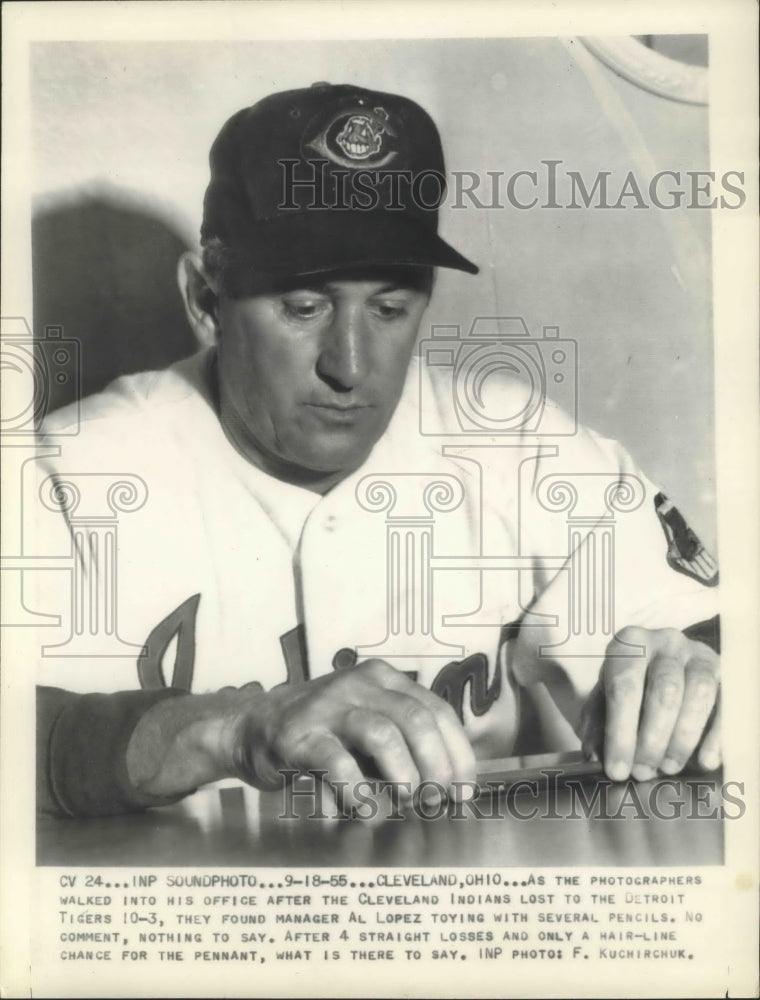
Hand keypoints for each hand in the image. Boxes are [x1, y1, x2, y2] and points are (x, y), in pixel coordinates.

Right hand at [223, 658, 476, 809]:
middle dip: (437, 765)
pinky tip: (364, 807)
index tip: (465, 791)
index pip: (437, 710)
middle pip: (416, 719)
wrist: (251, 727)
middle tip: (438, 799)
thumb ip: (403, 744)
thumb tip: (449, 787)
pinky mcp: (299, 735)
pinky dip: (358, 790)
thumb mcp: (366, 726)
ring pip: (383, 733)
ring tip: (408, 799)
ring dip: (405, 772)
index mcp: (383, 679)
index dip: (458, 753)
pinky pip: (338, 762)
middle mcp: (359, 684)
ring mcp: (328, 706)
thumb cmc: (321, 734)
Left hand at [579, 626, 719, 781]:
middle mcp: (665, 643)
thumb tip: (594, 758)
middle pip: (665, 691)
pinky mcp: (723, 672)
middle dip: (653, 739)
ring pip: (699, 694)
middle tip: (643, 773)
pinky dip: (716, 736)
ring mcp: (698, 655)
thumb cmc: (629, 685)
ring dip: (683, 738)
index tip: (617, 770)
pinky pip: (727, 703)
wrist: (665, 660)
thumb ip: (597, 726)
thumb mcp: (604, 699)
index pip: (624, 687)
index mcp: (629, 644)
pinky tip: (705, 761)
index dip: (620, 732)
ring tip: (668, 768)